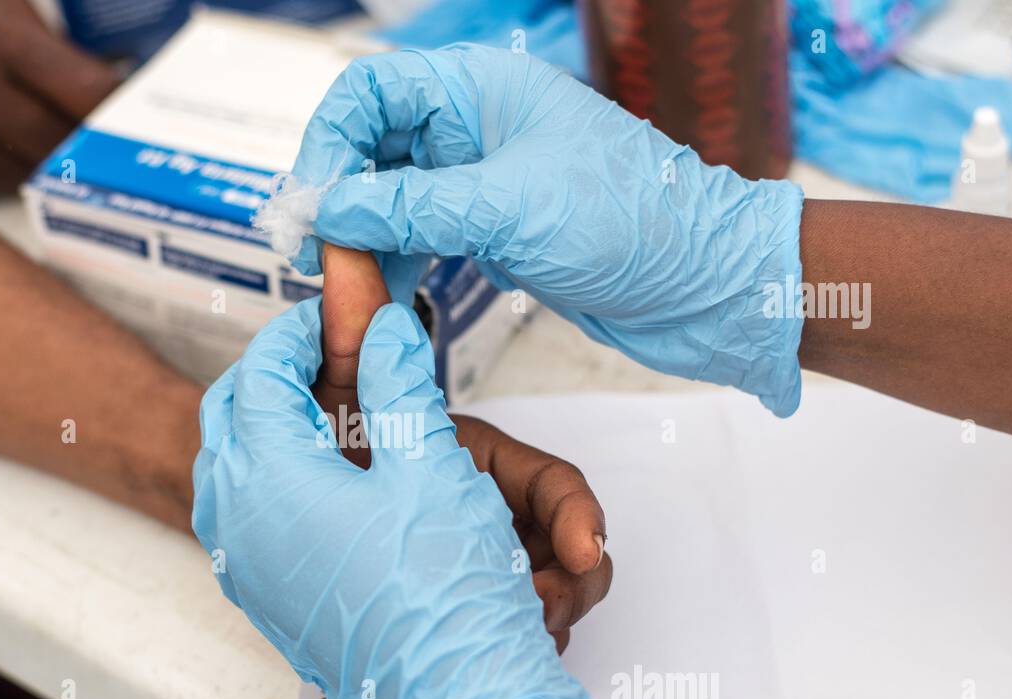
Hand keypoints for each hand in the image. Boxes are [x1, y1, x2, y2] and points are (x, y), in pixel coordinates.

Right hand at [0, 0, 118, 193]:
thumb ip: (37, 38)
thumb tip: (98, 84)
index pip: (88, 93)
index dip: (120, 111)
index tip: (137, 117)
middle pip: (61, 146)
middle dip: (87, 148)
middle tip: (107, 147)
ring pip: (22, 174)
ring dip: (44, 167)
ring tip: (60, 156)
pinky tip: (1, 153)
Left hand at [192, 296, 622, 698]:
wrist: (453, 698)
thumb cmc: (444, 593)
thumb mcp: (430, 465)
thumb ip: (397, 384)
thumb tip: (383, 332)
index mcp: (269, 476)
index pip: (260, 371)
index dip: (298, 333)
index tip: (336, 319)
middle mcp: (236, 520)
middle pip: (227, 413)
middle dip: (269, 374)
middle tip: (323, 355)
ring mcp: (242, 565)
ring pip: (226, 466)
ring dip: (263, 425)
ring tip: (324, 410)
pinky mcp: (261, 598)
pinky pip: (239, 516)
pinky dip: (266, 478)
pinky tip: (320, 479)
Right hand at [282, 45, 806, 415]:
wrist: (701, 283)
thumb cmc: (631, 221)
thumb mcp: (510, 208)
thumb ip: (414, 207)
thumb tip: (329, 209)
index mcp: (480, 89)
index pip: (372, 91)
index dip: (330, 141)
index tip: (311, 200)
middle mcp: (473, 126)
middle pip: (372, 148)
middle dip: (338, 197)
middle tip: (314, 254)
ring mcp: (480, 179)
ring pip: (391, 199)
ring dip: (361, 239)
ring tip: (342, 285)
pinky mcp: (490, 229)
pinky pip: (420, 236)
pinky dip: (395, 263)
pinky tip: (381, 297)